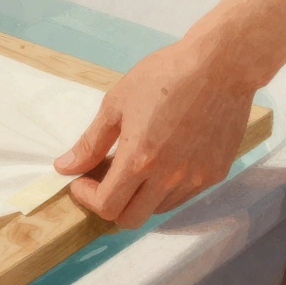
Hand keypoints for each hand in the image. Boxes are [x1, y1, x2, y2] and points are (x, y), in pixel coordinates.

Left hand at [54, 39, 257, 228]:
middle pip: (131, 219)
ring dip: (138, 197)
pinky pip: (183, 195)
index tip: (81, 181)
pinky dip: (164, 189)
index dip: (88, 198)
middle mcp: (170, 177)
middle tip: (103, 180)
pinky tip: (162, 161)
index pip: (107, 207)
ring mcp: (196, 178)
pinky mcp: (216, 173)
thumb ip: (90, 142)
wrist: (220, 65)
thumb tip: (64, 167)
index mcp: (140, 160)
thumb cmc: (164, 76)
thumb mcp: (116, 104)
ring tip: (135, 166)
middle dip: (110, 205)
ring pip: (158, 209)